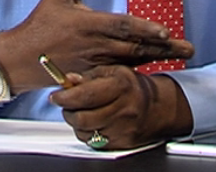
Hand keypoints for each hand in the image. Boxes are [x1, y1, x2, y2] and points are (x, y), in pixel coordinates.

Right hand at [0, 0, 193, 92]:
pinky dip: (140, 72)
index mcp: (89, 25)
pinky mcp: (93, 76)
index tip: (166, 32)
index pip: (123, 27)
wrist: (20, 59)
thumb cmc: (40, 23)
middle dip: (164, 48)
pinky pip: (120, 75)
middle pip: (136, 48)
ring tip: (181, 57)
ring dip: (158, 59)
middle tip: (189, 49)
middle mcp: (96, 46)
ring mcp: (95, 64)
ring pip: (132, 62)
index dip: (145, 29)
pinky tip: (156, 69)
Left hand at [50, 65, 192, 149]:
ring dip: (77, 123)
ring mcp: (123, 129)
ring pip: (85, 132)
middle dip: (69, 111)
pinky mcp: (122, 143)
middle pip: (82, 118)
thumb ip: (89, 76)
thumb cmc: (133, 87)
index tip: (56, 96)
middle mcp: (124, 109)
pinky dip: (88, 133)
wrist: (159, 108)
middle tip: (68, 105)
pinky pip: (94, 142)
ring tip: (84, 112)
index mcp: (122, 86)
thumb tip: (68, 80)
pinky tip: (95, 122)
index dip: (66, 97)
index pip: (86, 95)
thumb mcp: (113, 72)